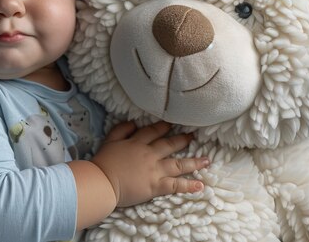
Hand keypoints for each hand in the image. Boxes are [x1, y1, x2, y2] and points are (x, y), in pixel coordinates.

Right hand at [91, 121, 208, 206]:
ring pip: (178, 164)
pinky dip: (188, 186)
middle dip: (183, 140)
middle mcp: (150, 154)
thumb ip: (122, 129)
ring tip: (207, 160)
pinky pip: (175, 185)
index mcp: (138, 143)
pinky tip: (200, 185)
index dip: (164, 127)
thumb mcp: (110, 140)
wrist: (102, 182)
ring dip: (194, 162)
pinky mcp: (155, 186)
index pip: (154, 132)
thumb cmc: (103, 162)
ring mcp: (154, 170)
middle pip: (170, 145)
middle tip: (193, 137)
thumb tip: (134, 122)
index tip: (173, 124)